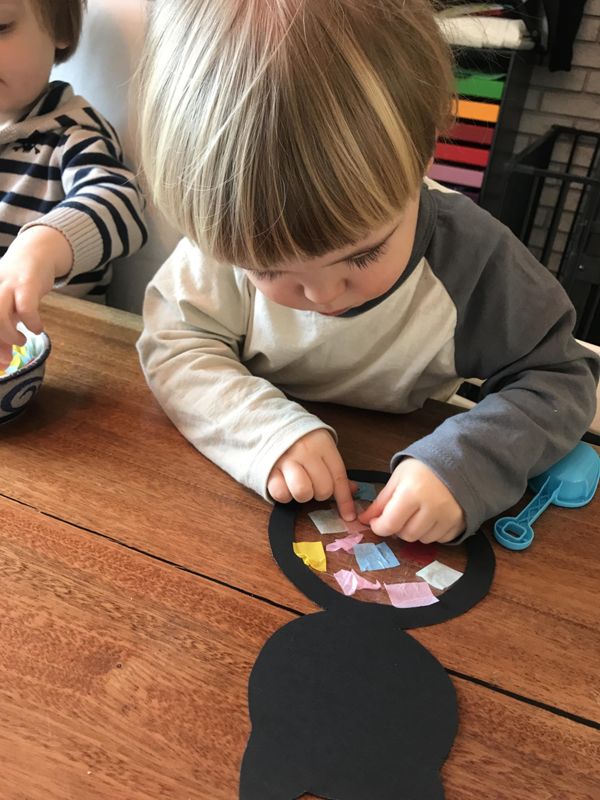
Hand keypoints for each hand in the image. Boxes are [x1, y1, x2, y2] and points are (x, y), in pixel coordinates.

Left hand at [0, 225, 72, 366]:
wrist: (35, 254)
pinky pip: (26, 308)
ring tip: (21, 340)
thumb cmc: (16, 286)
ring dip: (10, 334)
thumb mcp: (6, 309)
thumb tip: (3, 362)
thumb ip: (3, 333)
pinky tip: (37, 329)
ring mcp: (5, 285)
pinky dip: (32, 323)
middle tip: (7, 359)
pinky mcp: (26, 284)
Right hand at [267, 430, 356, 520]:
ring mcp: (286, 460)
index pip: (338, 477)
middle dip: (321, 492)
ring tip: (300, 485)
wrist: (270, 423)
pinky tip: (285, 485)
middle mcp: (305, 451)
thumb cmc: (301, 438)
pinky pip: (281, 494)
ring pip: (303, 493)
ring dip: (304, 495)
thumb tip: (353, 490)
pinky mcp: (268, 469)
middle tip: (314, 483)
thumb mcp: (322, 446)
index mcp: (322, 444)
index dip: (345, 500)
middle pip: (323, 489)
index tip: (349, 515)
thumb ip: (335, 468)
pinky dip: (285, 495)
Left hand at [359, 458, 464, 542]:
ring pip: (422, 540)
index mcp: (412, 493)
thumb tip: (365, 520)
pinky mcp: (460, 523)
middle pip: (406, 535)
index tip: (377, 521)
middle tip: (400, 514)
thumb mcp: (398, 478)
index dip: (379, 526)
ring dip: (415, 531)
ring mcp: (448, 517)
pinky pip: (440, 540)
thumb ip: (382, 501)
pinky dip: (432, 532)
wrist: (456, 462)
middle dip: (398, 527)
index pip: (390, 524)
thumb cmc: (423, 468)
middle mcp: (431, 508)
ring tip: (418, 513)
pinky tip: (432, 517)